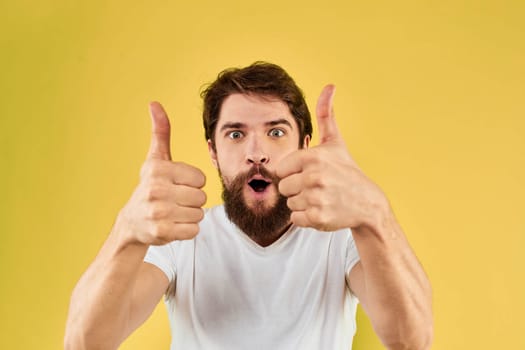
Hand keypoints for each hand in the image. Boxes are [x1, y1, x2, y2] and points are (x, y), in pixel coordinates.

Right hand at [117, 102, 206, 244]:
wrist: (133, 221)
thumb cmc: (151, 186)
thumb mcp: (156, 159)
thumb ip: (161, 132)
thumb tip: (154, 103)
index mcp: (158, 169)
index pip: (200, 178)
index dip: (192, 182)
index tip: (176, 184)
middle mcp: (156, 190)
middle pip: (201, 197)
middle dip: (192, 200)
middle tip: (175, 200)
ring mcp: (158, 212)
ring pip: (199, 214)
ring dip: (190, 215)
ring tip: (173, 212)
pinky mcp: (161, 232)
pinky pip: (194, 230)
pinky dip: (187, 230)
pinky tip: (173, 224)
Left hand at [276, 85, 387, 230]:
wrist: (368, 203)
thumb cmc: (347, 171)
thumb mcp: (336, 143)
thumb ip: (326, 115)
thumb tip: (330, 86)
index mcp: (312, 156)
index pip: (281, 169)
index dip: (294, 173)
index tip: (311, 173)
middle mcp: (314, 176)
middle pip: (283, 187)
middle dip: (297, 189)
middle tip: (318, 188)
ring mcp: (317, 197)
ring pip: (290, 204)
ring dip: (303, 204)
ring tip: (322, 198)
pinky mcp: (319, 217)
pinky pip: (296, 219)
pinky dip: (306, 218)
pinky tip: (323, 210)